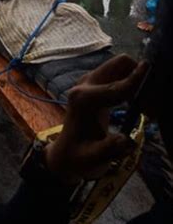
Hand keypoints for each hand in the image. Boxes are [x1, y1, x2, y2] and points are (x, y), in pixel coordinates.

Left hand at [44, 55, 145, 184]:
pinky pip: (120, 72)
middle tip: (152, 106)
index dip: (138, 82)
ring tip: (147, 109)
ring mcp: (90, 80)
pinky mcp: (96, 83)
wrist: (67, 152)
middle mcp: (85, 84)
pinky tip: (138, 104)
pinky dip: (134, 82)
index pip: (117, 86)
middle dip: (141, 78)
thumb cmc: (79, 157)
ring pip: (122, 65)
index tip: (157, 80)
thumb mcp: (93, 159)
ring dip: (139, 80)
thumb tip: (126, 140)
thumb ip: (109, 149)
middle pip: (120, 63)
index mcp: (84, 100)